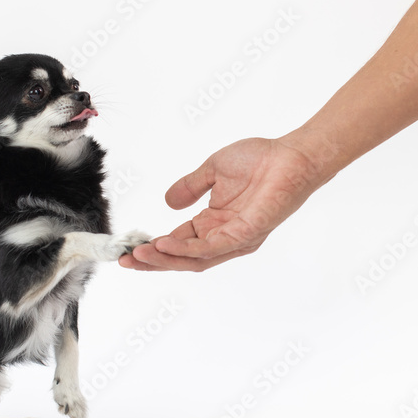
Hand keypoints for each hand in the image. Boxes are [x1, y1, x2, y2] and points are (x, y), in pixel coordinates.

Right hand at [120, 137, 322, 271]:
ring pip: (194, 259)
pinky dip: (186, 249)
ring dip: (165, 259)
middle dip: (153, 262)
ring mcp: (236, 238)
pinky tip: (165, 244)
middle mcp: (225, 236)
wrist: (292, 155)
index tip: (129, 246)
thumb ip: (190, 187)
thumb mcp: (213, 171)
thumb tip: (168, 203)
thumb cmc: (261, 160)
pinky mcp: (247, 233)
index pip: (179, 243)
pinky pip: (211, 248)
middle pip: (183, 259)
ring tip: (139, 255)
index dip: (154, 246)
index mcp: (216, 223)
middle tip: (126, 261)